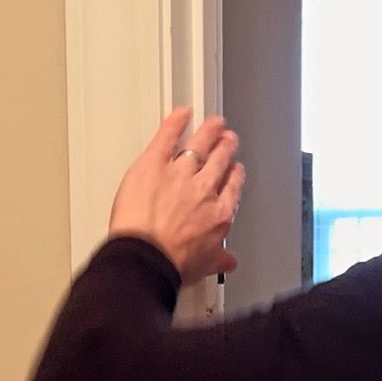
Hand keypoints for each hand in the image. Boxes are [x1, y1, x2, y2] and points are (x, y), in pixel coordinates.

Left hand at [108, 107, 245, 284]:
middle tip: (228, 139)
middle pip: (219, 161)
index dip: (234, 176)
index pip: (231, 188)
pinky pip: (168, 135)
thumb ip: (218, 259)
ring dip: (209, 131)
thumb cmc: (171, 264)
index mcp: (218, 215)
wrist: (147, 258)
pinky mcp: (154, 163)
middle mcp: (203, 190)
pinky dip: (176, 122)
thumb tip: (228, 262)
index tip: (235, 170)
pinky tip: (182, 113)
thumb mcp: (202, 266)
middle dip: (225, 148)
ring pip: (200, 145)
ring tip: (214, 124)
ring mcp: (180, 173)